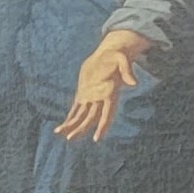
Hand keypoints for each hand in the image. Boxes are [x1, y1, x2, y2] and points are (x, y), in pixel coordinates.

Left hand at [53, 29, 148, 144]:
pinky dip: (69, 118)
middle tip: (70, 138)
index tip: (96, 139)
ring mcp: (91, 98)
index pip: (107, 114)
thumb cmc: (117, 56)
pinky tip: (61, 128)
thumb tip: (134, 83)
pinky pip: (75, 110)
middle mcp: (100, 99)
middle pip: (90, 119)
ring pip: (81, 116)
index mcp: (109, 94)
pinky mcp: (83, 94)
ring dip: (72, 126)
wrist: (108, 53)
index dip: (102, 126)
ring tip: (59, 133)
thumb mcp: (121, 59)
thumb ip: (127, 69)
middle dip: (81, 129)